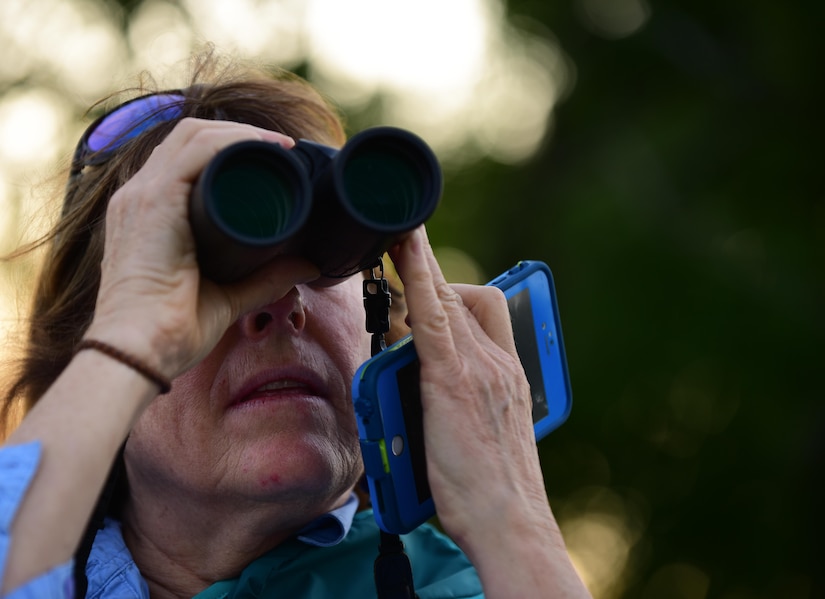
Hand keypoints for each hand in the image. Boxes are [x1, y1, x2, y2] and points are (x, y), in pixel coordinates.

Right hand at [85, 118, 318, 379]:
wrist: (139, 351)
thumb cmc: (172, 331)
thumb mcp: (230, 296)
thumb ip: (266, 279)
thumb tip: (307, 266)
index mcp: (149, 213)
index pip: (185, 159)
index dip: (228, 149)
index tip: (272, 161)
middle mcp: (139, 195)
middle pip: (190, 138)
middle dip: (239, 135)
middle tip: (284, 150)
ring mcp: (142, 194)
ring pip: (193, 135)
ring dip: (240, 133)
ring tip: (280, 146)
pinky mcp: (153, 201)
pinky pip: (194, 150)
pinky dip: (231, 141)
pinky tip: (262, 147)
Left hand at [389, 227, 543, 540]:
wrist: (511, 522)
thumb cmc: (496, 494)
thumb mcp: (490, 440)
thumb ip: (469, 407)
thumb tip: (437, 397)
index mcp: (510, 376)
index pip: (488, 312)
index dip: (461, 287)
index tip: (439, 273)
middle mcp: (499, 363)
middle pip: (465, 299)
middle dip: (433, 275)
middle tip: (406, 253)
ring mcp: (479, 368)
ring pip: (447, 298)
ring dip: (421, 266)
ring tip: (399, 243)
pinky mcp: (453, 380)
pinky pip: (432, 316)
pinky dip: (416, 278)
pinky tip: (403, 251)